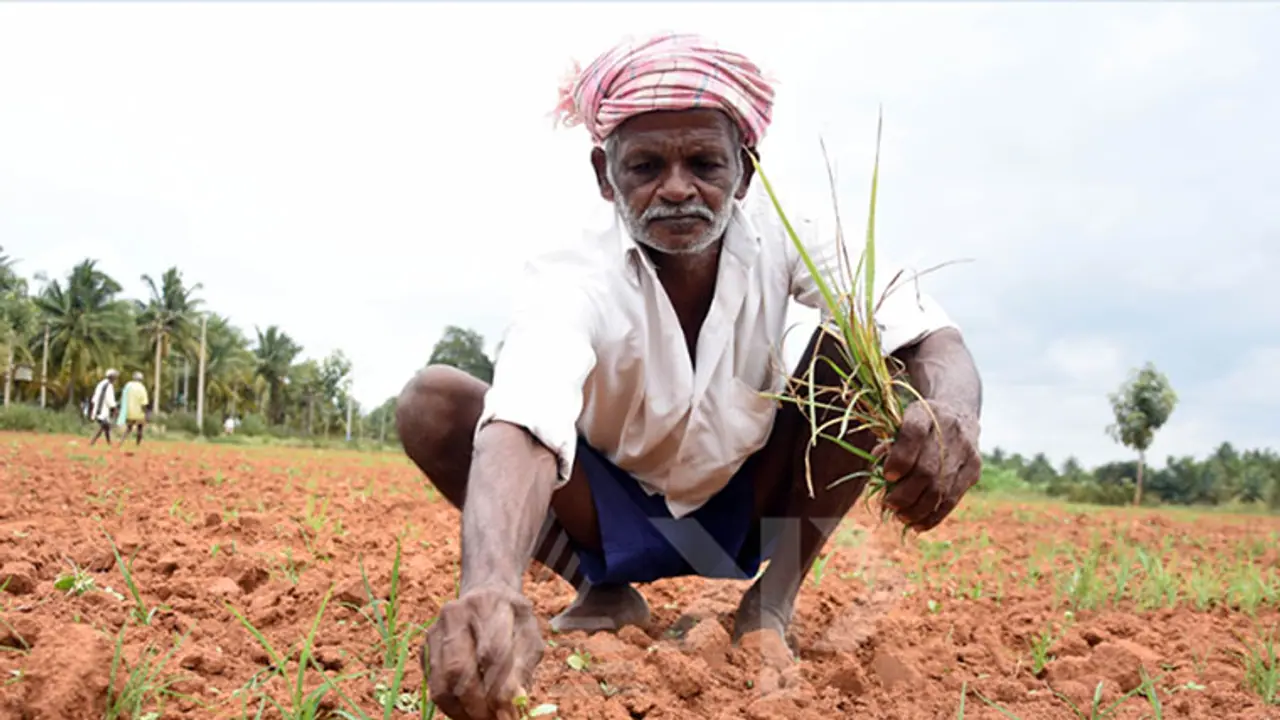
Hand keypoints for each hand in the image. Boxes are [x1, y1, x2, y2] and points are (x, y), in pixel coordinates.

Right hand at [424, 584, 544, 719]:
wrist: (486, 593)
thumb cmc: (512, 619)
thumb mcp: (529, 636)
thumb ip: (523, 666)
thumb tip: (513, 701)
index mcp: (487, 605)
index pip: (491, 651)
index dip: (499, 688)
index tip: (509, 712)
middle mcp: (456, 613)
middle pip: (459, 668)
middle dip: (476, 704)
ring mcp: (436, 630)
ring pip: (442, 681)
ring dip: (461, 710)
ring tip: (480, 719)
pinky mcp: (425, 646)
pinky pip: (433, 684)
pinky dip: (450, 704)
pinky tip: (467, 710)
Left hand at [880, 399, 980, 530]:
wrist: (958, 414)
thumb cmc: (918, 425)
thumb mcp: (900, 423)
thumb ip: (887, 445)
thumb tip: (875, 471)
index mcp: (925, 413)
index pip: (913, 434)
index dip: (899, 459)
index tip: (887, 476)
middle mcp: (949, 430)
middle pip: (927, 470)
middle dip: (904, 494)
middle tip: (888, 504)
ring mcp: (966, 451)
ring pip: (940, 489)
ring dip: (917, 510)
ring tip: (900, 516)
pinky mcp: (974, 469)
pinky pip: (953, 499)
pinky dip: (933, 516)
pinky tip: (918, 525)